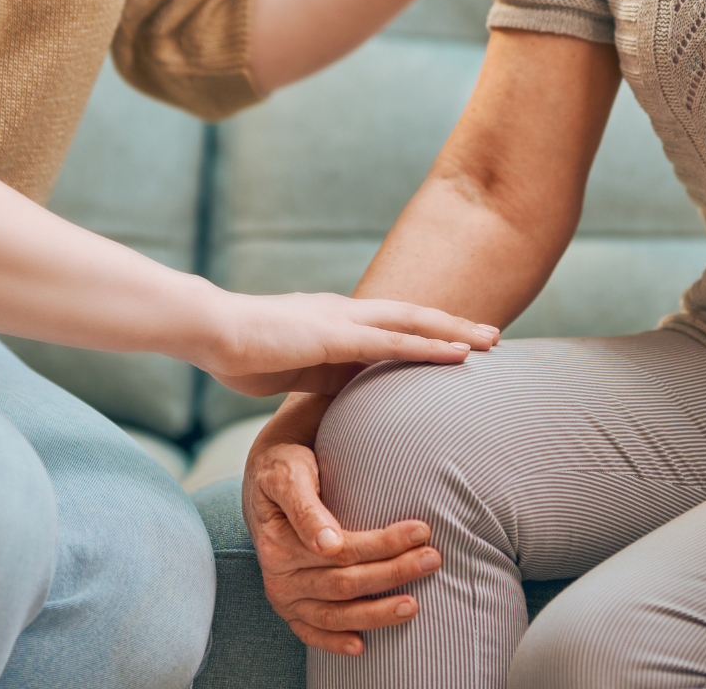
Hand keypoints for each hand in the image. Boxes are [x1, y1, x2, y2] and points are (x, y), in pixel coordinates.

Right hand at [199, 290, 497, 396]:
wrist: (212, 330)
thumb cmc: (241, 352)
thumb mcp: (291, 369)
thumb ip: (320, 376)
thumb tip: (342, 393)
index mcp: (334, 320)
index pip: (391, 324)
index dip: (427, 332)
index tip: (460, 341)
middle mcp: (346, 312)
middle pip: (413, 317)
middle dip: (454, 326)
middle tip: (493, 336)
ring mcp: (343, 320)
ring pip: (414, 323)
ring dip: (455, 332)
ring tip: (491, 341)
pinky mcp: (337, 336)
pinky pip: (394, 342)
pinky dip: (430, 346)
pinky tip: (458, 353)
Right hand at [243, 395, 442, 655]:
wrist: (264, 478)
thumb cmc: (284, 469)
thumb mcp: (288, 476)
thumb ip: (306, 506)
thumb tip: (328, 544)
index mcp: (279, 543)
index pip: (344, 550)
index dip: (385, 544)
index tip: (422, 531)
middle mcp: (279, 577)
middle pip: (346, 583)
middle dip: (393, 573)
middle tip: (433, 559)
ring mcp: (283, 597)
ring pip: (336, 613)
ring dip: (377, 613)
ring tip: (414, 605)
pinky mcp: (289, 608)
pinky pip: (311, 632)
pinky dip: (334, 642)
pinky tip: (361, 647)